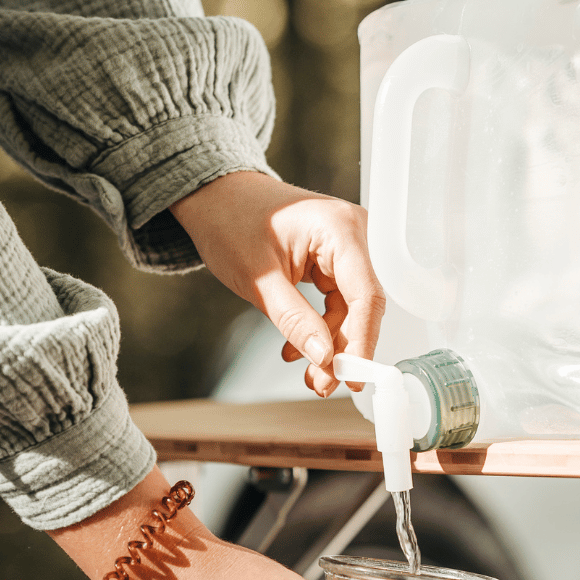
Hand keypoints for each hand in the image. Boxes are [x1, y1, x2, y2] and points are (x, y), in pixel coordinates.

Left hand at [171, 172, 385, 396]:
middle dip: (343, 349)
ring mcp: (346, 246)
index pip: (366, 295)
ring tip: (309, 374)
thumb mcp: (258, 278)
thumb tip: (324, 357)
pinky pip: (338, 302)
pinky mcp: (335, 259)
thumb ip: (294, 319)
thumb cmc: (230, 221)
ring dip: (331, 344)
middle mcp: (353, 234)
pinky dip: (320, 327)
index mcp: (340, 229)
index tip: (352, 377)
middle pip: (363, 304)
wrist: (214, 196)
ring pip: (351, 309)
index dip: (362, 341)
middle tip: (322, 383)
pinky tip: (299, 348)